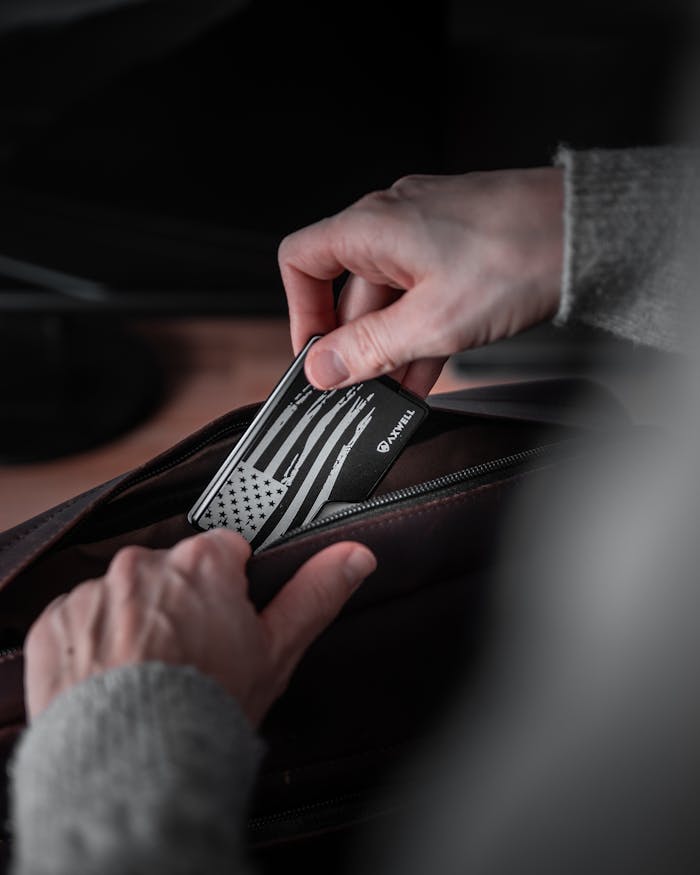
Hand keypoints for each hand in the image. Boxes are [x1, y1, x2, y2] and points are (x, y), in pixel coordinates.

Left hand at [24, 530, 375, 725]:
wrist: (132, 760)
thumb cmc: (204, 706)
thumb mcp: (275, 651)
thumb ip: (315, 593)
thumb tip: (356, 556)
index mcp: (203, 562)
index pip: (226, 552)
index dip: (232, 589)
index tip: (227, 620)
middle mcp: (145, 565)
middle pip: (174, 572)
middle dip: (182, 602)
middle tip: (191, 654)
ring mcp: (97, 591)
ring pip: (127, 595)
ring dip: (137, 621)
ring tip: (150, 672)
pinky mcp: (57, 619)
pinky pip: (81, 618)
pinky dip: (94, 640)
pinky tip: (113, 676)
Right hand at [279, 168, 563, 396]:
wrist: (589, 232)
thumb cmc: (520, 255)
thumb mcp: (434, 322)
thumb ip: (371, 350)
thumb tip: (324, 368)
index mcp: (372, 227)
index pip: (302, 261)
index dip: (301, 312)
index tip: (317, 356)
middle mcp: (392, 223)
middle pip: (348, 290)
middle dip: (358, 345)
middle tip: (368, 389)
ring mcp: (426, 233)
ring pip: (389, 298)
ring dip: (392, 346)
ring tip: (403, 388)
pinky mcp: (456, 248)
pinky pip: (421, 294)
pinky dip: (420, 331)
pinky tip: (430, 367)